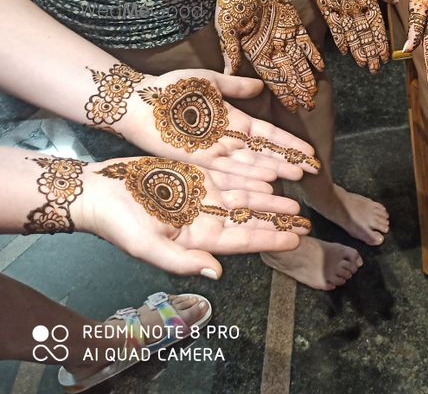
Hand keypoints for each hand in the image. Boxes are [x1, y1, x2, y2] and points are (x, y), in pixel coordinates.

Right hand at [71, 156, 308, 277]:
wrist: (97, 192)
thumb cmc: (118, 224)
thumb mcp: (146, 246)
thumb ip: (181, 261)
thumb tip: (216, 274)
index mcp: (196, 239)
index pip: (241, 240)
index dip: (269, 239)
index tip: (296, 239)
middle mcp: (205, 219)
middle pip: (250, 220)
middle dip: (278, 222)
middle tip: (307, 222)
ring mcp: (203, 197)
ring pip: (246, 199)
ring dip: (271, 200)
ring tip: (296, 202)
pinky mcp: (197, 177)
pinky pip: (232, 178)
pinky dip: (253, 178)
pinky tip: (273, 178)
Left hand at [102, 68, 320, 181]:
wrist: (136, 103)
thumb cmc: (168, 90)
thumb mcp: (206, 81)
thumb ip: (233, 86)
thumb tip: (260, 85)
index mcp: (232, 120)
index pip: (268, 134)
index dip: (289, 143)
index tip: (309, 151)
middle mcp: (227, 140)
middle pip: (265, 152)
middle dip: (289, 161)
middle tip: (314, 170)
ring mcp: (214, 153)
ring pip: (252, 164)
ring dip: (275, 170)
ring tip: (298, 177)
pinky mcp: (198, 162)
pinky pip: (229, 171)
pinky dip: (249, 176)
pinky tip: (269, 180)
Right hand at [185, 0, 323, 112]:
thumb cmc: (229, 2)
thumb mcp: (226, 28)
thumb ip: (231, 50)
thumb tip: (230, 73)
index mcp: (255, 51)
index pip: (271, 77)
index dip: (282, 92)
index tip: (292, 107)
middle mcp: (271, 47)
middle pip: (287, 73)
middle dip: (297, 89)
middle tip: (309, 106)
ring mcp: (283, 35)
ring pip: (298, 61)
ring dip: (307, 76)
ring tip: (315, 92)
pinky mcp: (292, 22)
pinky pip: (305, 41)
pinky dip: (313, 53)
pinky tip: (321, 67)